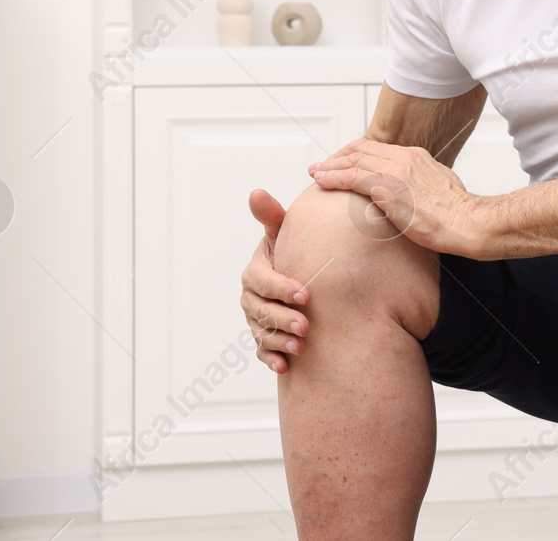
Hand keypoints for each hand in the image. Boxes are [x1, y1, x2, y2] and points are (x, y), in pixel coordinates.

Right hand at [240, 188, 309, 373]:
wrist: (303, 275)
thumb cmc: (294, 248)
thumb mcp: (283, 233)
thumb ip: (272, 217)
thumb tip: (256, 192)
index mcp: (255, 270)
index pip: (262, 281)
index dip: (281, 288)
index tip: (305, 294)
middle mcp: (251, 296)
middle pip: (260, 311)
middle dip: (281, 319)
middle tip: (305, 326)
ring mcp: (256, 319)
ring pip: (262, 333)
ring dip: (279, 341)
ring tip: (301, 347)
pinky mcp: (264, 337)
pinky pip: (262, 352)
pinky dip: (272, 359)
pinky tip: (286, 366)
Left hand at [310, 140, 488, 257]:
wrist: (468, 222)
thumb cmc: (458, 215)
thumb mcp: (440, 189)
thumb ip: (422, 185)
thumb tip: (412, 193)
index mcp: (417, 156)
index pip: (377, 148)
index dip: (355, 154)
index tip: (343, 163)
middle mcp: (404, 157)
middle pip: (361, 148)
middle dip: (338, 156)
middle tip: (323, 167)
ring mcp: (395, 170)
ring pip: (352, 159)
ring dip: (330, 165)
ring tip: (316, 172)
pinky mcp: (387, 186)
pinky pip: (351, 176)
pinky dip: (332, 177)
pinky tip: (321, 181)